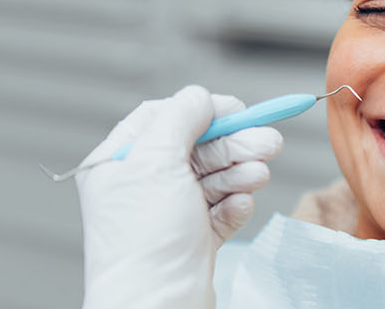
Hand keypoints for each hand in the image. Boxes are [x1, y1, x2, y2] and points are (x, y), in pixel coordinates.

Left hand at [75, 85, 282, 308]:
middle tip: (268, 140)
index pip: (160, 118)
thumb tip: (199, 97)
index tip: (235, 109)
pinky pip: (219, 211)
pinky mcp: (191, 241)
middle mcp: (140, 187)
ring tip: (259, 172)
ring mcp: (167, 215)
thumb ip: (180, 119)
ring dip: (238, 171)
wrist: (156, 307)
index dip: (200, 110)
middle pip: (194, 147)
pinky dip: (234, 204)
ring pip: (211, 179)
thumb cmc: (145, 241)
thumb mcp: (156, 161)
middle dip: (232, 142)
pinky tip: (241, 203)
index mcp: (117, 163)